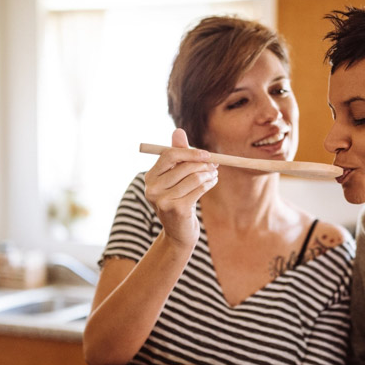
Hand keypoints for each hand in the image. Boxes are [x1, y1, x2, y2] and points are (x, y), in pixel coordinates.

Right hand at [144, 128, 217, 246]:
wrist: (179, 233)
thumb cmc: (178, 201)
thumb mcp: (175, 178)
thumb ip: (177, 155)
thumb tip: (178, 131)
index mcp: (149, 177)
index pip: (169, 155)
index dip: (189, 152)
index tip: (206, 154)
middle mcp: (152, 188)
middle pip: (183, 166)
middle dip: (203, 164)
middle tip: (215, 165)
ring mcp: (163, 200)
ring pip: (194, 177)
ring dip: (209, 174)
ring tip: (214, 175)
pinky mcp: (177, 210)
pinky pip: (199, 189)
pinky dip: (209, 184)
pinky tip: (212, 182)